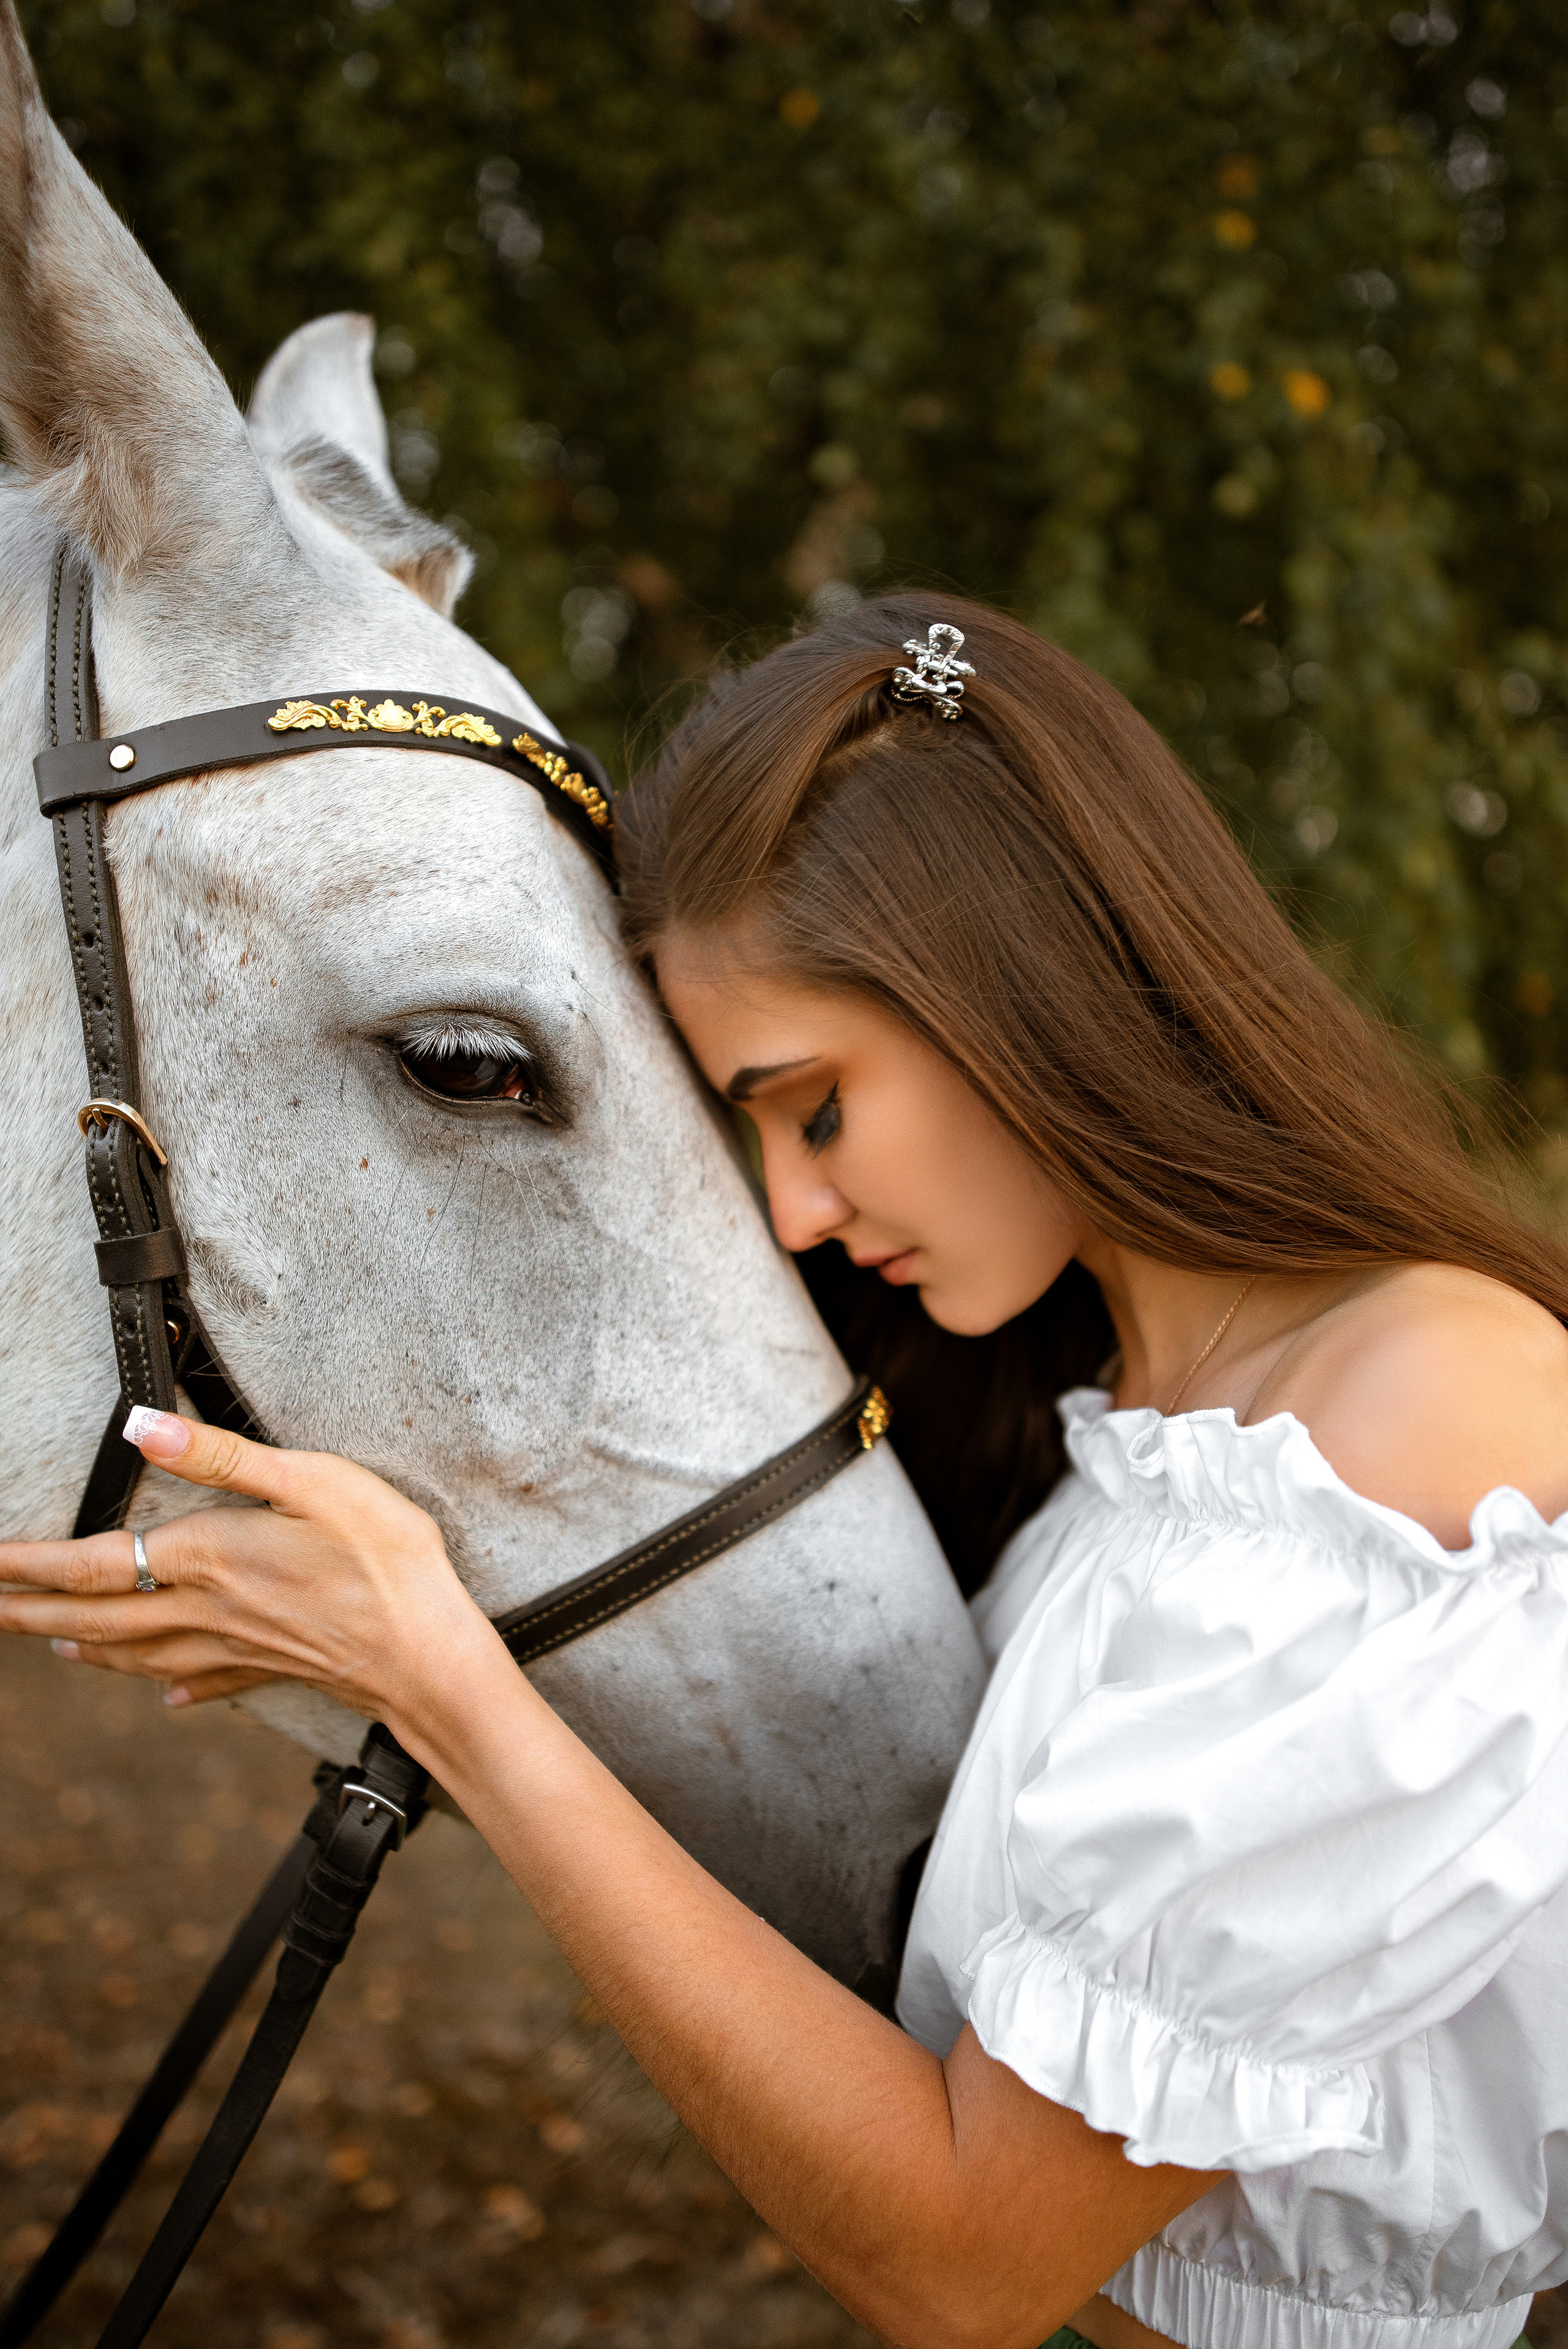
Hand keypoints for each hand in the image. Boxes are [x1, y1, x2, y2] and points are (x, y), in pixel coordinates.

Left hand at [0, 1410, 498, 1727]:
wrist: (428, 1654)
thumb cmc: (383, 1559)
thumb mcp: (310, 1481)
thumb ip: (221, 1456)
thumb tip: (140, 1428)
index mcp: (206, 1559)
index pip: (91, 1565)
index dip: (28, 1564)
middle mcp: (206, 1612)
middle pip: (95, 1618)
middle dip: (29, 1612)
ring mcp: (235, 1648)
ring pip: (136, 1653)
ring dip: (83, 1646)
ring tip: (48, 1643)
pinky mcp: (271, 1668)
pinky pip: (202, 1681)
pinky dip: (168, 1685)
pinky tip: (164, 1695)